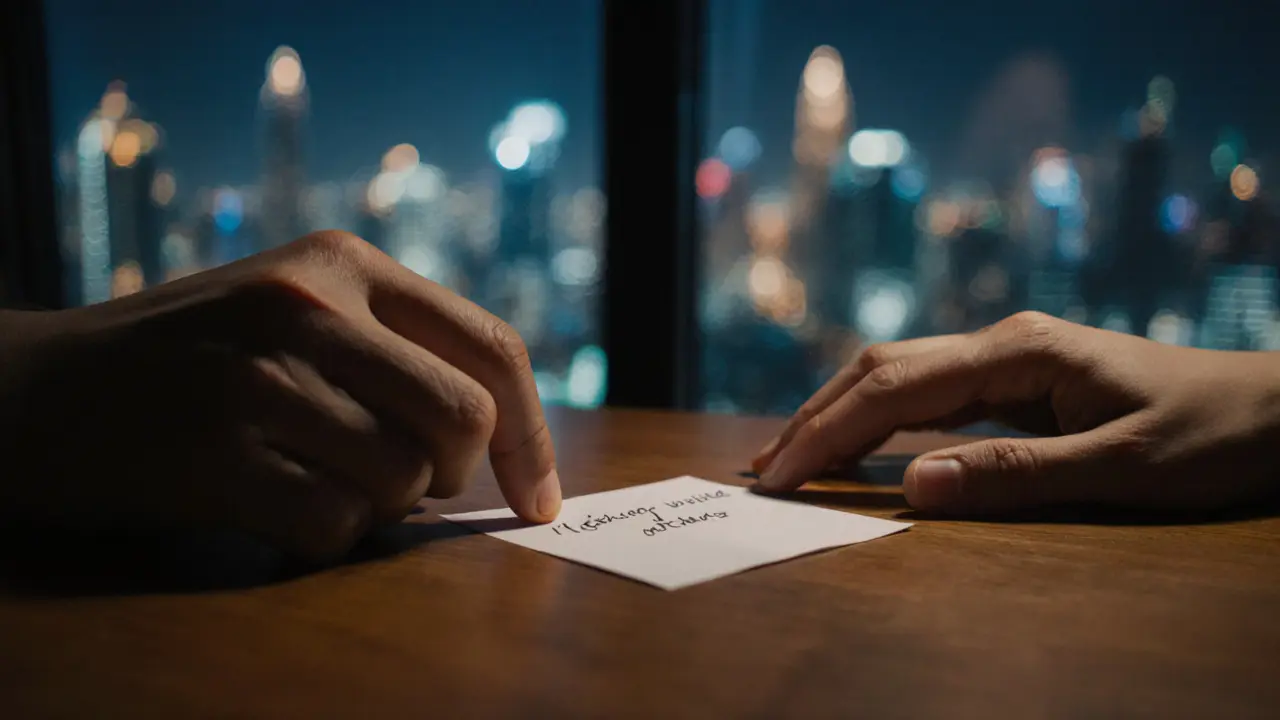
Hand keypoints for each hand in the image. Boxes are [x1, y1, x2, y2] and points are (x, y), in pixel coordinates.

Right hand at [0, 232, 560, 559]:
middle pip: (463, 420)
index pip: (492, 346)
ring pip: (403, 481)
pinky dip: (319, 535)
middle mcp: (311, 308)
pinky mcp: (217, 454)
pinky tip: (270, 505)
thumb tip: (501, 433)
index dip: (532, 434)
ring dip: (375, 505)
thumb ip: (391, 346)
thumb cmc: (189, 358)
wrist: (38, 390)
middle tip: (408, 483)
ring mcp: (262, 379)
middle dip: (453, 475)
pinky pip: (335, 527)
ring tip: (314, 476)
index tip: (541, 497)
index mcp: (343, 263)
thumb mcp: (292, 305)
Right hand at [751, 312, 1279, 514]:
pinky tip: (859, 444)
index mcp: (1018, 353)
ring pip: (898, 377)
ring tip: (790, 456)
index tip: (780, 477)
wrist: (1277, 406)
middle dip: (816, 418)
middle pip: (881, 369)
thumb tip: (913, 489)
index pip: (895, 390)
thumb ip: (1017, 475)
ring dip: (839, 414)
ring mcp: (1008, 359)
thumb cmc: (1211, 434)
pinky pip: (929, 396)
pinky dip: (879, 420)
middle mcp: (1002, 344)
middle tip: (763, 471)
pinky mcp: (1017, 381)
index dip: (829, 432)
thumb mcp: (1122, 465)